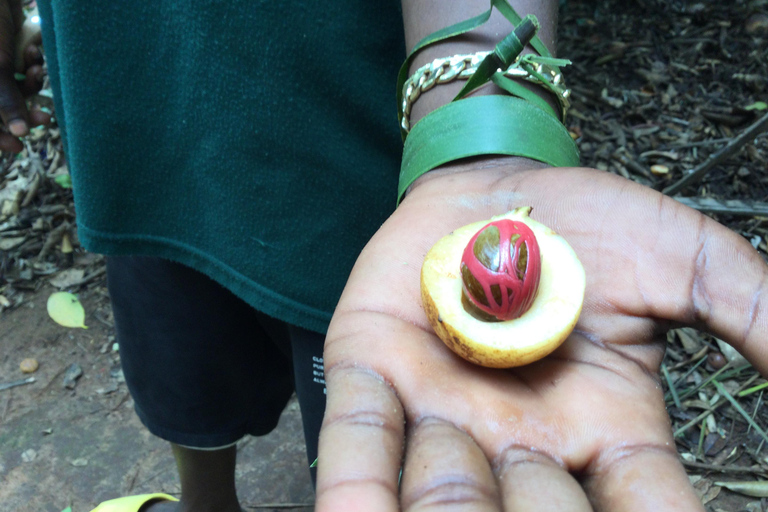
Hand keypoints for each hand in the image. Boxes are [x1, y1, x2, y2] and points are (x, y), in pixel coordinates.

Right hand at [0, 0, 48, 152]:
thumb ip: (6, 101)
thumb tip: (19, 133)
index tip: (19, 146)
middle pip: (1, 106)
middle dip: (24, 109)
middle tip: (44, 118)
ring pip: (16, 89)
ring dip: (31, 84)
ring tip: (37, 69)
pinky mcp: (7, 52)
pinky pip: (22, 71)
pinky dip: (32, 67)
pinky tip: (34, 52)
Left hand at [316, 163, 767, 510]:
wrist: (498, 183)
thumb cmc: (589, 225)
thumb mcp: (682, 261)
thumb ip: (749, 310)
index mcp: (600, 432)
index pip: (643, 510)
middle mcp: (518, 444)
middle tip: (541, 484)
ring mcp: (440, 413)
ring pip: (443, 501)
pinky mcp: (373, 372)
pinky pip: (360, 441)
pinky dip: (355, 489)